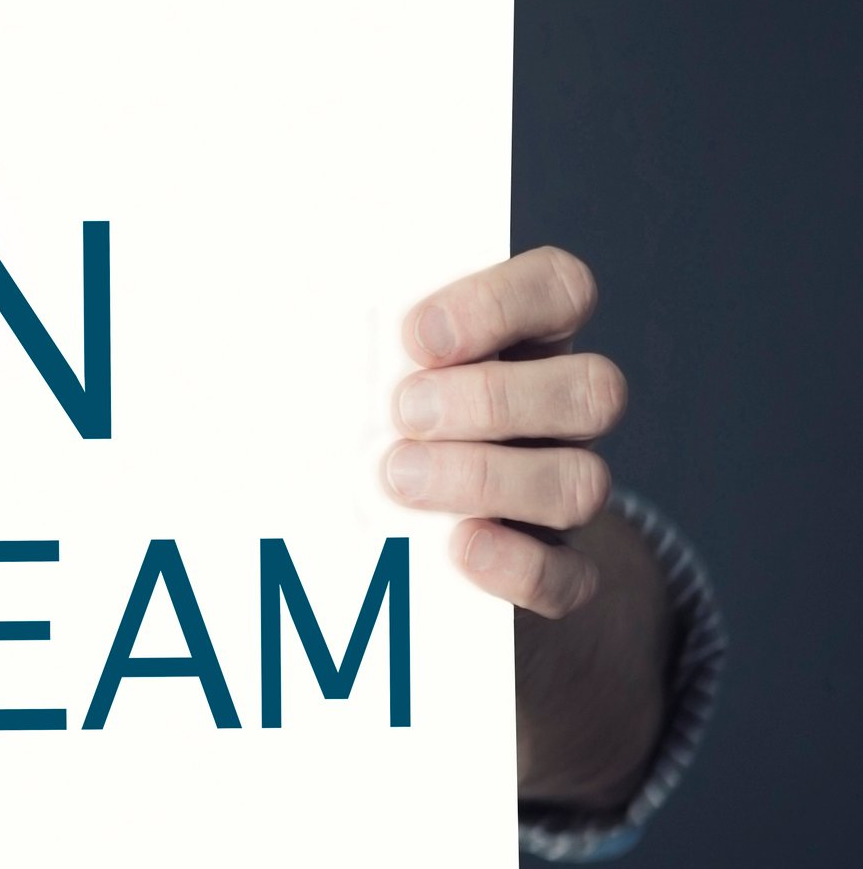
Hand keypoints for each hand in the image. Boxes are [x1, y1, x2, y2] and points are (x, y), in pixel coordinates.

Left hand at [382, 246, 625, 616]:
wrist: (414, 563)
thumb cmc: (372, 438)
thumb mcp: (364, 385)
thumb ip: (351, 357)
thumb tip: (277, 334)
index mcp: (521, 349)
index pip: (558, 290)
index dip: (502, 303)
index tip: (416, 336)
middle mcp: (556, 420)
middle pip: (591, 388)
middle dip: (492, 399)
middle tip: (403, 412)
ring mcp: (562, 498)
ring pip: (585, 482)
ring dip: (490, 479)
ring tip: (400, 478)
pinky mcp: (557, 576)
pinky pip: (570, 578)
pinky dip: (518, 565)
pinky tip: (458, 550)